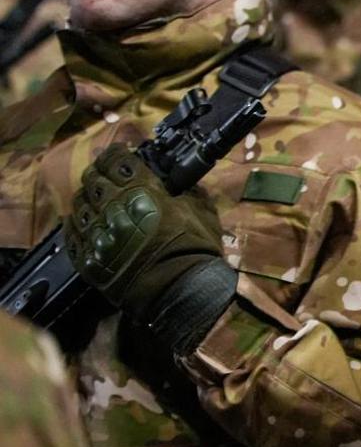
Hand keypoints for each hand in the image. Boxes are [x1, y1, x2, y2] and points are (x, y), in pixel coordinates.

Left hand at [64, 143, 235, 352]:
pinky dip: (76, 224)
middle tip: (107, 176)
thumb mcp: (201, 211)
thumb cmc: (195, 249)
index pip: (116, 161)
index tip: (120, 155)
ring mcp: (97, 234)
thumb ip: (186, 191)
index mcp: (141, 191)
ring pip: (79, 205)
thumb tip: (179, 182)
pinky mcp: (88, 258)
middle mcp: (112, 207)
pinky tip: (83, 221)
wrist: (182, 292)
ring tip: (95, 200)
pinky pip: (72, 234)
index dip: (116, 155)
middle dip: (99, 174)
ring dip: (87, 198)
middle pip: (93, 180)